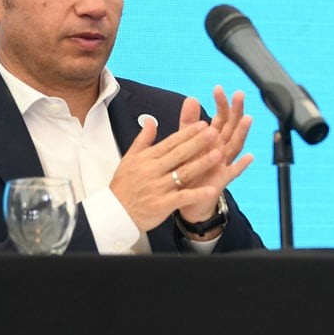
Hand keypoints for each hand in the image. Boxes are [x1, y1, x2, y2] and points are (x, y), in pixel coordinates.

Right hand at [110, 114, 224, 232]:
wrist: (114, 213)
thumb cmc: (124, 185)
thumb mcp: (129, 159)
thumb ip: (143, 139)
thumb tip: (150, 121)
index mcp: (147, 158)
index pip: (171, 142)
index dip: (188, 133)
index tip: (203, 124)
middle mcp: (153, 171)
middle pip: (179, 154)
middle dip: (198, 142)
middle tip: (214, 132)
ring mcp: (158, 188)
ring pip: (183, 173)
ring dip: (202, 163)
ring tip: (219, 154)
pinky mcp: (162, 205)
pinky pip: (182, 198)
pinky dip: (197, 194)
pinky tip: (212, 190)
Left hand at [175, 87, 254, 224]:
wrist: (188, 198)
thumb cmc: (189, 169)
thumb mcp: (186, 142)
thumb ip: (188, 122)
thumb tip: (191, 98)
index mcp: (212, 139)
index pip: (220, 117)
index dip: (221, 103)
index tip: (219, 88)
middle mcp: (221, 148)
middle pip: (231, 127)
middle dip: (236, 110)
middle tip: (240, 94)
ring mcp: (223, 163)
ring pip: (235, 145)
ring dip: (242, 132)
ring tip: (247, 119)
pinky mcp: (221, 180)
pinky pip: (233, 172)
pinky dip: (241, 165)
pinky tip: (249, 158)